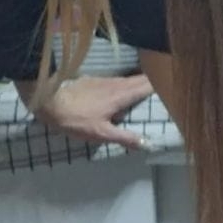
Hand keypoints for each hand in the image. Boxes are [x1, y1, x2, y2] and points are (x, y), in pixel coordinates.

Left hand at [30, 74, 154, 149]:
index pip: (147, 85)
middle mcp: (117, 83)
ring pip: (129, 78)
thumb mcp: (101, 133)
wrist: (50, 101)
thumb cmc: (77, 119)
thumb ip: (124, 137)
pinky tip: (122, 91)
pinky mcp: (95, 79)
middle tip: (166, 88)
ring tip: (148, 90)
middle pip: (141, 79)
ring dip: (140, 82)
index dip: (161, 85)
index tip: (172, 88)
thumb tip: (147, 143)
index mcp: (121, 95)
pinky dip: (126, 83)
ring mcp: (105, 79)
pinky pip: (117, 80)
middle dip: (154, 82)